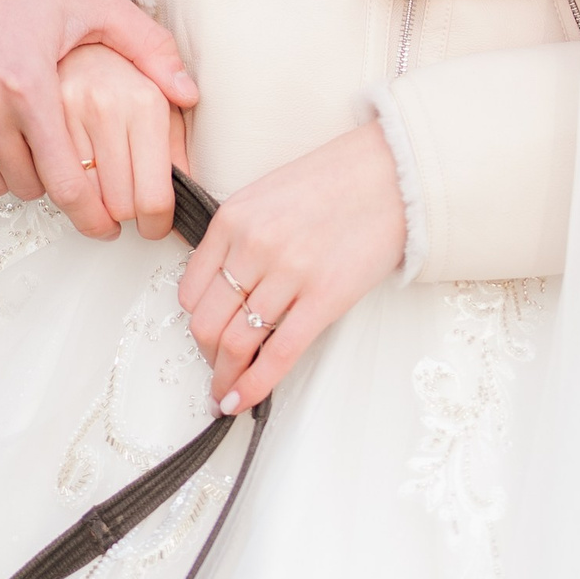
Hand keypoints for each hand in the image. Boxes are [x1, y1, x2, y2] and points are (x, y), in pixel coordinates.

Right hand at [0, 0, 196, 241]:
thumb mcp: (92, 0)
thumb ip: (147, 47)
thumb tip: (189, 95)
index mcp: (30, 86)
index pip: (67, 184)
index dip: (91, 214)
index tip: (104, 224)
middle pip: (29, 187)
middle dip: (51, 178)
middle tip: (60, 154)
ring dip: (10, 171)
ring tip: (23, 137)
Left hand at [178, 125, 404, 410]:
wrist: (388, 177)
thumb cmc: (331, 186)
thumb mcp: (265, 197)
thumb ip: (238, 238)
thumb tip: (223, 291)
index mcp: (233, 219)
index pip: (191, 290)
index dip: (194, 321)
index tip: (204, 335)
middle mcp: (253, 246)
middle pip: (207, 321)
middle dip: (206, 355)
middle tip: (216, 369)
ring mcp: (288, 273)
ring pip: (236, 342)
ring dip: (225, 377)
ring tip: (225, 392)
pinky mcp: (324, 299)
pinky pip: (278, 354)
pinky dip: (254, 385)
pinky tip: (241, 401)